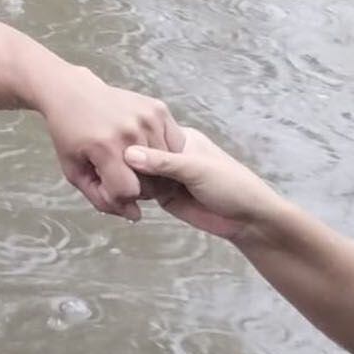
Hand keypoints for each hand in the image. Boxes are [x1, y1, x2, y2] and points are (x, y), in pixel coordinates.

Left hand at [40, 72, 183, 220]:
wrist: (72, 93)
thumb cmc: (70, 134)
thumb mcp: (74, 170)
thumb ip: (101, 199)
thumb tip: (135, 216)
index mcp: (104, 147)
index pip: (128, 192)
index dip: (118, 196)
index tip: (107, 185)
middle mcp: (129, 131)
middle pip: (151, 182)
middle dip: (137, 186)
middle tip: (120, 174)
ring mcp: (147, 118)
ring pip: (166, 166)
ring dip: (151, 172)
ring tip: (130, 161)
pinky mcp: (158, 109)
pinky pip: (173, 145)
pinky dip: (162, 153)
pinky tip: (143, 147)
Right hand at [123, 127, 284, 240]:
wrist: (249, 220)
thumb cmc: (231, 186)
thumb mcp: (196, 169)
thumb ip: (162, 162)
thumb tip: (127, 154)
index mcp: (181, 139)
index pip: (147, 133)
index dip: (129, 139)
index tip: (108, 144)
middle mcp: (170, 155)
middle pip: (139, 154)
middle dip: (125, 161)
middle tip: (105, 166)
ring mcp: (166, 176)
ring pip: (137, 173)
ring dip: (127, 178)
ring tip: (109, 181)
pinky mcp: (163, 196)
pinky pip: (141, 191)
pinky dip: (131, 193)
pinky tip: (118, 193)